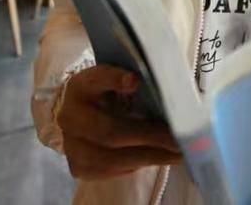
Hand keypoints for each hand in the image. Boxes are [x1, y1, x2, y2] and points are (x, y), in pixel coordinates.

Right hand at [56, 65, 181, 179]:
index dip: (115, 79)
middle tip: (180, 138)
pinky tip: (164, 158)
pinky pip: (113, 170)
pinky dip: (142, 164)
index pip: (97, 80)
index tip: (135, 81)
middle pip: (111, 131)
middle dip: (150, 136)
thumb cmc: (109, 94)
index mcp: (80, 86)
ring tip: (181, 153)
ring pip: (113, 158)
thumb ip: (135, 81)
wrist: (81, 115)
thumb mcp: (117, 79)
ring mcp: (71, 145)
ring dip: (152, 156)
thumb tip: (170, 91)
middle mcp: (69, 116)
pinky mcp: (79, 167)